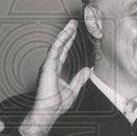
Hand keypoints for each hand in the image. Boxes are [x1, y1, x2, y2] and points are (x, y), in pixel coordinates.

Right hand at [20, 20, 91, 135]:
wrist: (48, 112)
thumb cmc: (55, 104)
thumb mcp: (73, 89)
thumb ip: (80, 78)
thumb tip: (88, 70)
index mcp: (55, 70)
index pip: (63, 52)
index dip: (68, 41)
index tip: (73, 32)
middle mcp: (51, 66)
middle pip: (60, 46)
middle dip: (67, 34)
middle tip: (73, 23)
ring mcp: (48, 65)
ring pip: (58, 45)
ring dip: (65, 33)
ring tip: (71, 24)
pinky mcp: (47, 66)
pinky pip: (55, 49)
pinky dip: (61, 40)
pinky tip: (66, 33)